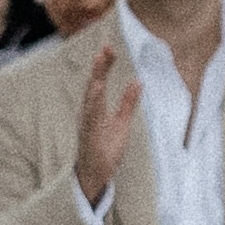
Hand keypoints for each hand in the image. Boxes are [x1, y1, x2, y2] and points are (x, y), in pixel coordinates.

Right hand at [72, 45, 141, 203]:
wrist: (94, 176)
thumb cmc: (106, 149)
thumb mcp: (122, 124)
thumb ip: (128, 103)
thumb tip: (137, 82)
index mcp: (97, 110)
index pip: (100, 82)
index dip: (104, 66)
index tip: (109, 48)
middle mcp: (89, 114)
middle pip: (94, 86)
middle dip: (99, 67)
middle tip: (105, 48)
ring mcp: (87, 124)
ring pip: (91, 98)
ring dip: (95, 79)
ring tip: (100, 62)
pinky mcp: (89, 135)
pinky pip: (91, 115)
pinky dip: (93, 101)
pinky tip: (97, 88)